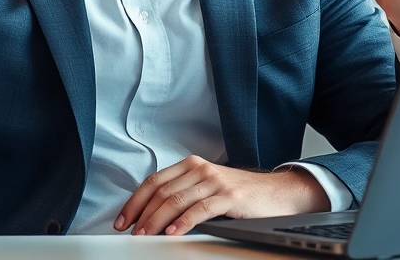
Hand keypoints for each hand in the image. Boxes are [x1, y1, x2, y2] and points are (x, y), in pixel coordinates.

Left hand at [115, 156, 328, 236]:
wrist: (276, 193)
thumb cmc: (240, 193)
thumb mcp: (206, 188)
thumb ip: (182, 195)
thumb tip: (152, 216)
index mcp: (191, 165)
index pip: (154, 181)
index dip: (135, 201)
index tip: (123, 219)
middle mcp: (200, 169)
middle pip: (161, 191)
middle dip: (142, 214)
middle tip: (132, 232)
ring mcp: (214, 181)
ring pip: (177, 200)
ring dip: (157, 220)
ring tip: (147, 234)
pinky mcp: (228, 195)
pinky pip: (200, 209)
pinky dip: (184, 222)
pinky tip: (174, 232)